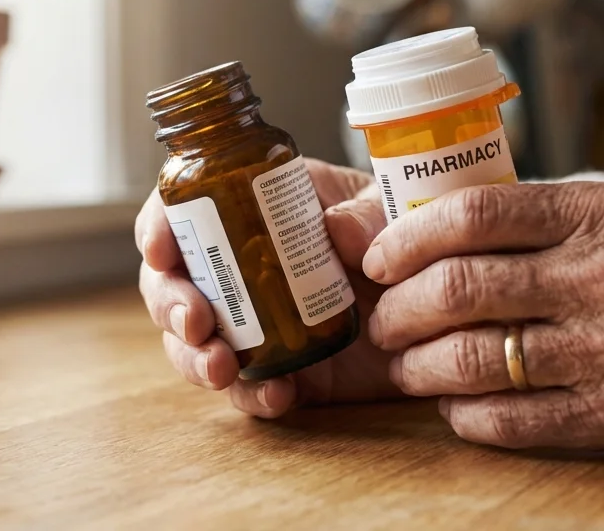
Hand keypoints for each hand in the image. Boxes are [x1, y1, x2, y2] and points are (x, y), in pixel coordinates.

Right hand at [137, 159, 402, 416]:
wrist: (444, 304)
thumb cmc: (406, 235)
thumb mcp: (391, 207)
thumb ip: (367, 214)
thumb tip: (332, 229)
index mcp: (252, 209)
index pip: (183, 209)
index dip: (159, 226)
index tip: (161, 250)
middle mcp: (239, 267)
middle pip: (171, 282)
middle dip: (170, 303)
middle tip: (195, 322)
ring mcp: (254, 323)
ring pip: (194, 342)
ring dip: (194, 358)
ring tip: (221, 370)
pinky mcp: (279, 370)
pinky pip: (246, 389)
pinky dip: (251, 396)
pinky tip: (276, 396)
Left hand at [364, 182, 603, 453]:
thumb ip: (548, 221)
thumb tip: (441, 232)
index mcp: (601, 213)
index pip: (472, 215)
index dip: (406, 239)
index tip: (378, 258)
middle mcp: (602, 277)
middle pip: (458, 289)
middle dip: (397, 309)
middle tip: (380, 320)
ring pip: (475, 360)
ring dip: (419, 367)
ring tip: (406, 366)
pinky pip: (515, 421)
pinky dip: (467, 416)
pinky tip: (456, 408)